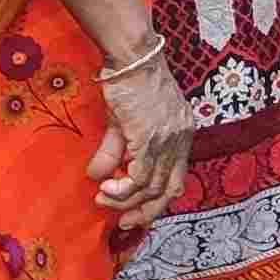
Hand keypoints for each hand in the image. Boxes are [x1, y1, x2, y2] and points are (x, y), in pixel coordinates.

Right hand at [89, 59, 192, 225]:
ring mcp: (167, 140)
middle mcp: (181, 140)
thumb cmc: (128, 82)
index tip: (137, 214)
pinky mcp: (150, 137)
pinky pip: (139, 176)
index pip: (177, 178)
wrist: (131, 56)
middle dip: (146, 212)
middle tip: (123, 223)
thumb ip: (115, 151)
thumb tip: (97, 177)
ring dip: (125, 201)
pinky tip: (105, 190)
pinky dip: (122, 189)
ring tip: (103, 201)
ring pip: (152, 187)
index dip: (158, 200)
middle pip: (170, 190)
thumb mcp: (123, 121)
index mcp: (182, 135)